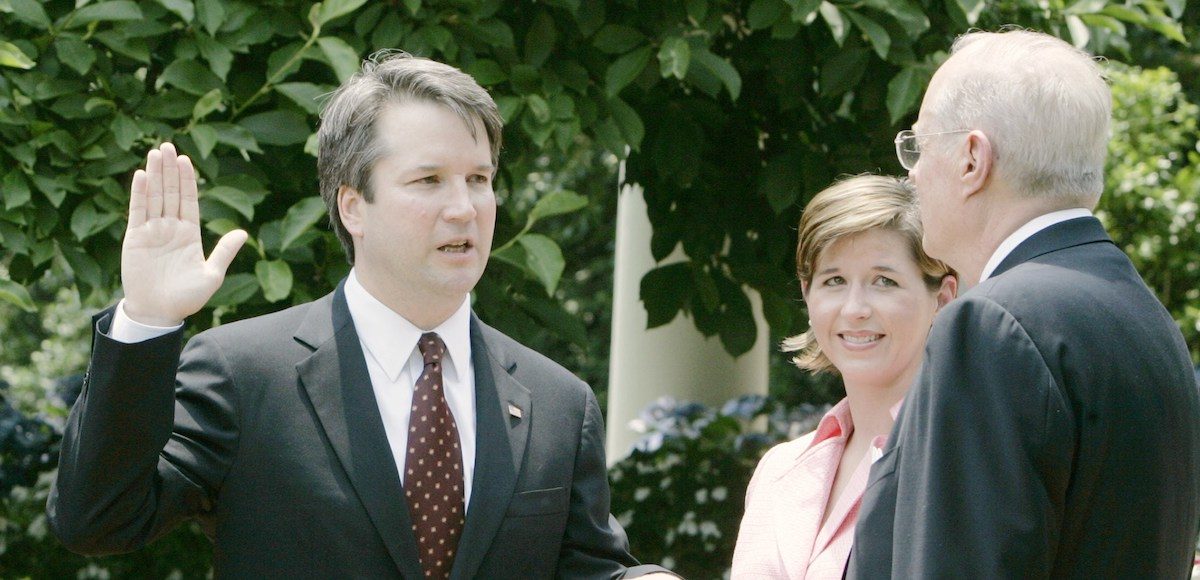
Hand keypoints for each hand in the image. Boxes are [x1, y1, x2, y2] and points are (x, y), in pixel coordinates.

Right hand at [121, 143, 246, 325]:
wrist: (159, 313)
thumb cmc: (187, 298)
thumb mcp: (211, 274)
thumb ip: (224, 252)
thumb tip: (243, 232)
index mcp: (190, 234)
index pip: (188, 200)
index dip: (187, 180)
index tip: (186, 160)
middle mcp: (170, 228)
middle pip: (170, 192)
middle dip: (170, 170)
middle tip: (168, 145)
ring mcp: (152, 231)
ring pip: (154, 197)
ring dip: (155, 174)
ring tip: (155, 152)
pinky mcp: (135, 238)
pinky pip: (138, 212)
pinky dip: (140, 193)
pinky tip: (141, 175)